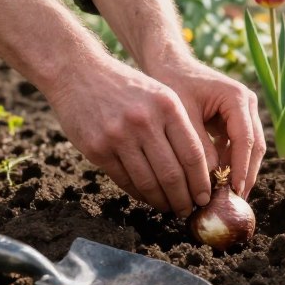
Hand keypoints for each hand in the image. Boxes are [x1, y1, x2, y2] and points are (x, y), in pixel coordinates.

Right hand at [47, 55, 217, 218]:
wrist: (79, 74)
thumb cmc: (126, 86)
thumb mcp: (159, 93)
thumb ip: (178, 124)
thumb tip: (199, 167)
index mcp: (167, 105)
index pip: (192, 153)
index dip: (201, 180)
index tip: (205, 195)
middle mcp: (145, 121)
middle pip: (172, 173)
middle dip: (184, 198)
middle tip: (189, 211)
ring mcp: (119, 136)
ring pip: (148, 181)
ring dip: (162, 201)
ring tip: (170, 208)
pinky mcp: (97, 148)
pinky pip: (124, 180)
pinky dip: (139, 194)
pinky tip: (148, 198)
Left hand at [148, 56, 264, 199]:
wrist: (170, 65)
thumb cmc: (173, 84)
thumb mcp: (184, 116)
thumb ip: (198, 146)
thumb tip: (210, 180)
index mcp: (238, 98)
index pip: (245, 139)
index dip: (241, 167)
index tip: (235, 190)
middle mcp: (247, 103)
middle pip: (255, 145)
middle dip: (246, 174)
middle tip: (236, 200)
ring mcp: (244, 111)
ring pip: (250, 148)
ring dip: (240, 171)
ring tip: (229, 197)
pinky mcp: (235, 119)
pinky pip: (238, 146)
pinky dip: (231, 163)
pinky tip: (220, 183)